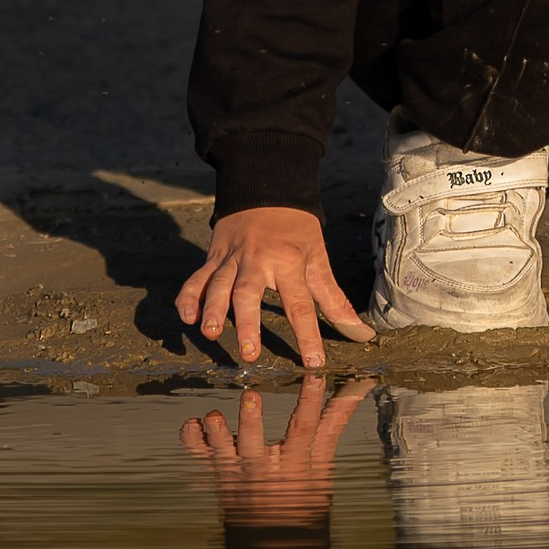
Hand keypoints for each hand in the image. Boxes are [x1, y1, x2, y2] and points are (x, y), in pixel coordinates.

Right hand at [176, 203, 373, 370]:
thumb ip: (335, 300)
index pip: (300, 304)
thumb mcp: (318, 258)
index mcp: (288, 262)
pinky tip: (186, 317)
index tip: (313, 362)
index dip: (308, 335)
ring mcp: (231, 259)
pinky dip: (188, 296)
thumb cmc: (296, 229)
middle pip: (249, 294)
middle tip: (249, 354)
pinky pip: (196, 278)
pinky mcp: (212, 257)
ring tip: (209, 333)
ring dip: (212, 309)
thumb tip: (362, 334)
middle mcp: (257, 261)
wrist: (266, 187)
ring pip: (218, 285)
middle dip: (248, 324)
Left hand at [182, 371, 369, 526]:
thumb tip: (357, 388)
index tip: (315, 375)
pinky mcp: (217, 473)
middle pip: (254, 442)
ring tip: (212, 417)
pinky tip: (192, 424)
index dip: (311, 401)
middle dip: (249, 421)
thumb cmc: (303, 498)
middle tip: (250, 397)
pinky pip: (199, 457)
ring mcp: (236, 472)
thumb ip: (333, 422)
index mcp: (293, 463)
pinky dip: (192, 441)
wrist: (273, 540)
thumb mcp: (322, 463)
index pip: (304, 428)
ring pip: (222, 452)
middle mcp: (262, 468)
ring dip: (216, 434)